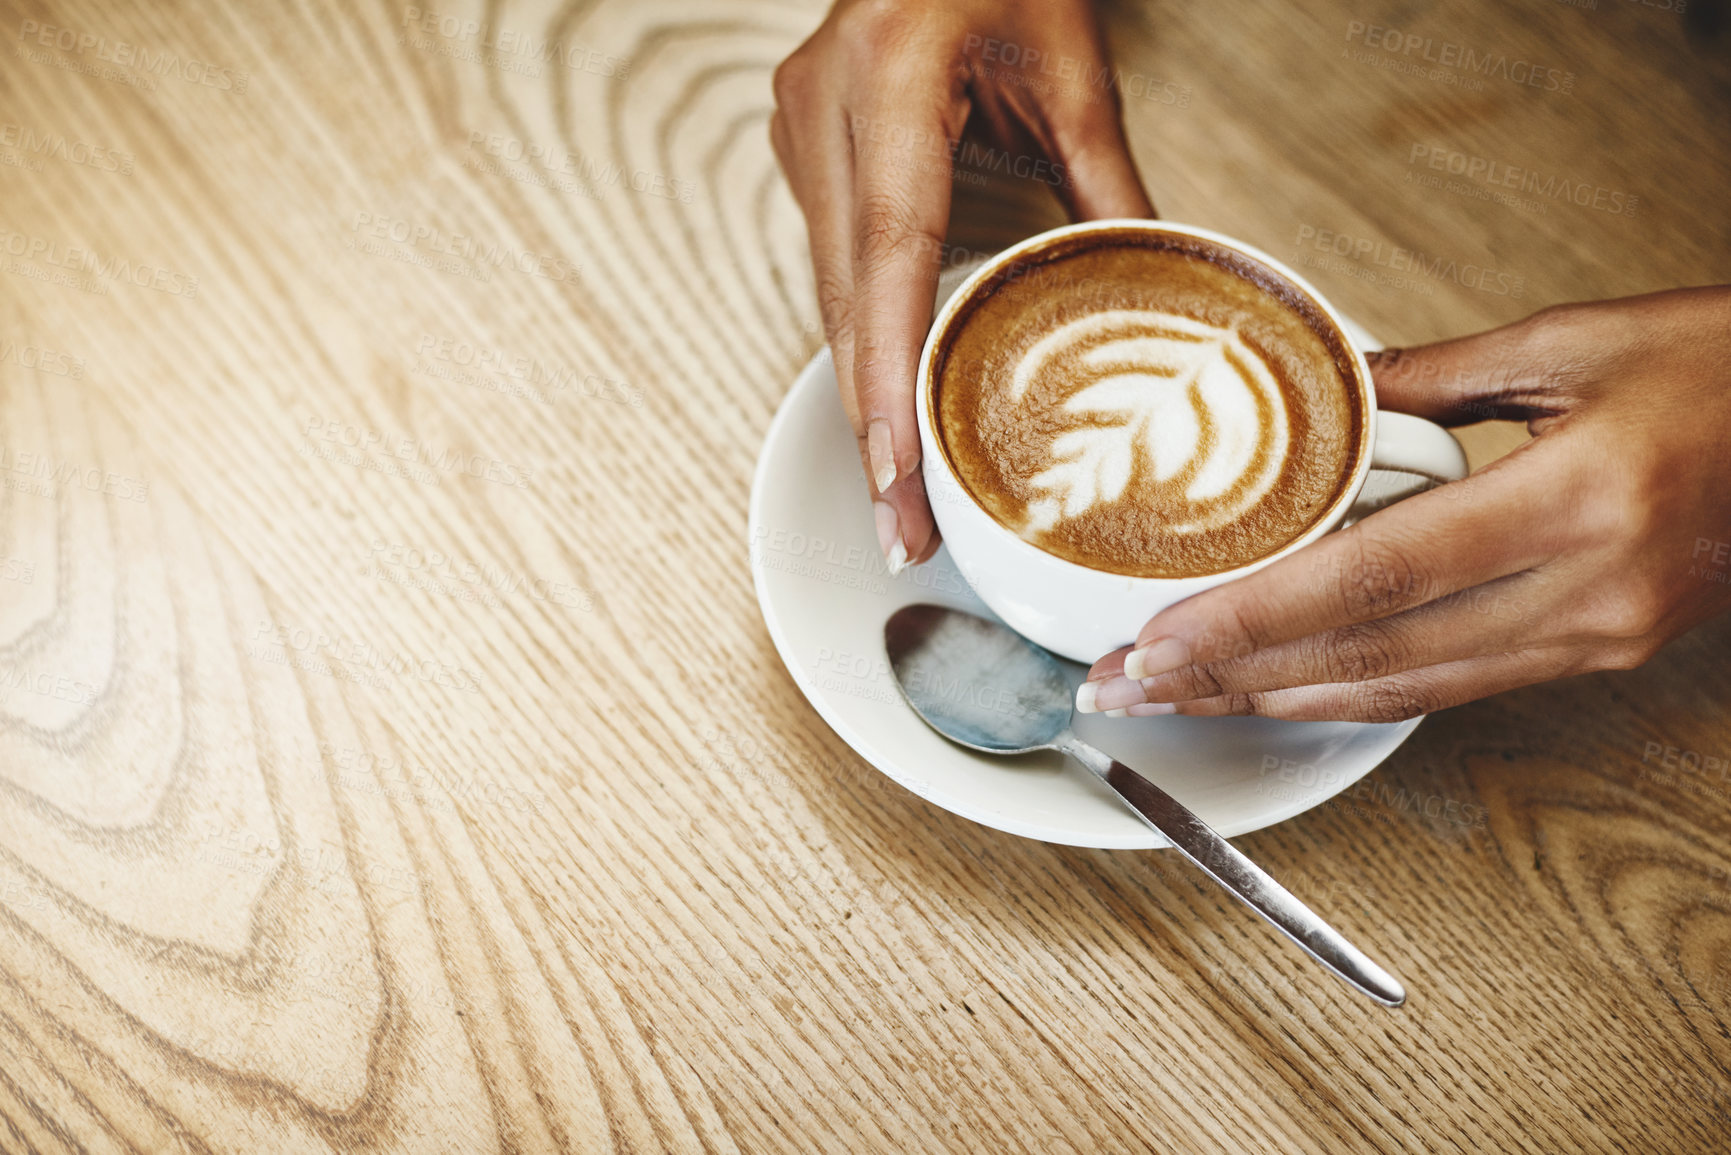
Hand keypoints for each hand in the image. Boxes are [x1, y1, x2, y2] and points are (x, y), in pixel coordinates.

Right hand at [771, 0, 1153, 569]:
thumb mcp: (1073, 66)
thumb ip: (1105, 185)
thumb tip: (1150, 291)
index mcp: (894, 76)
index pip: (890, 252)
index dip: (889, 376)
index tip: (897, 475)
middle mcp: (825, 106)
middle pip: (846, 298)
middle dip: (870, 425)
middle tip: (899, 532)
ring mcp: (800, 125)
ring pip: (830, 292)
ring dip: (862, 394)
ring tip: (896, 493)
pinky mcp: (803, 143)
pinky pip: (832, 264)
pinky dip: (864, 339)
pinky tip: (886, 403)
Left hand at [1076, 288, 1730, 721]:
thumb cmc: (1729, 367)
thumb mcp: (1577, 343)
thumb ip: (1433, 378)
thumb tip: (1320, 391)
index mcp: (1577, 500)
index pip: (1371, 578)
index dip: (1251, 617)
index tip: (1157, 637)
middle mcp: (1585, 591)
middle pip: (1368, 655)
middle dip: (1231, 678)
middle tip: (1125, 688)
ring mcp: (1596, 636)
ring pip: (1403, 691)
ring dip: (1276, 699)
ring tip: (1179, 700)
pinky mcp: (1599, 653)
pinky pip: (1453, 687)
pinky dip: (1356, 693)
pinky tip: (1285, 690)